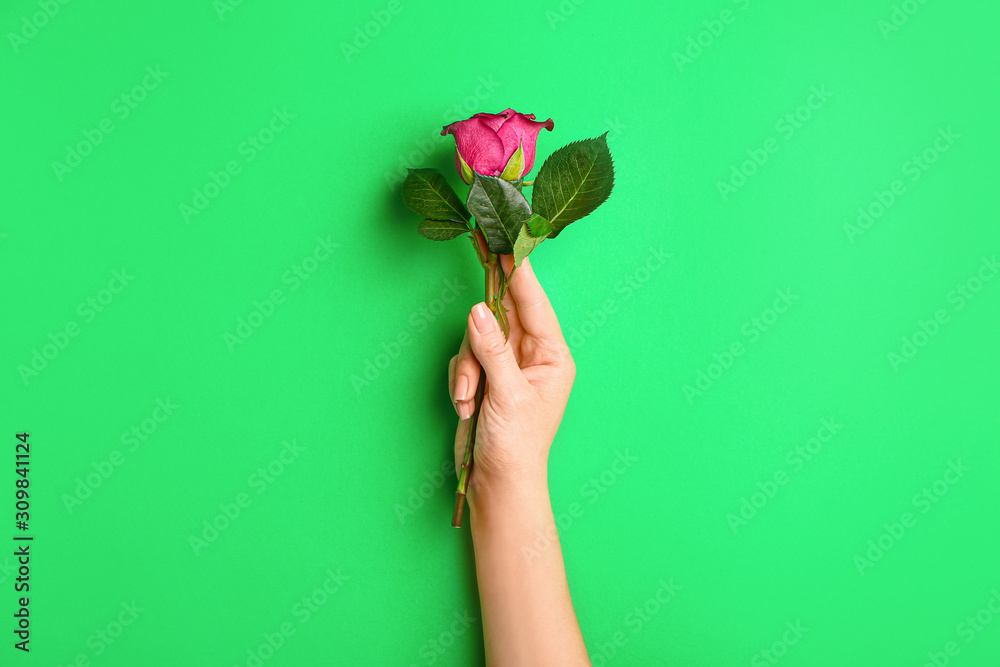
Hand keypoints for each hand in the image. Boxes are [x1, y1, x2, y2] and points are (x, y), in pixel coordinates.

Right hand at [447, 254, 575, 504]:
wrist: (498, 483)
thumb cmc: (517, 445)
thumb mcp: (507, 394)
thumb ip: (492, 349)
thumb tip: (478, 309)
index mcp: (552, 357)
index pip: (535, 304)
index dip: (521, 273)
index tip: (509, 243)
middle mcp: (532, 356)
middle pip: (504, 315)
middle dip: (483, 326)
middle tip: (478, 275)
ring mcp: (507, 366)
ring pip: (477, 338)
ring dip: (469, 369)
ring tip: (471, 401)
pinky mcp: (485, 377)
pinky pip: (466, 359)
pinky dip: (462, 382)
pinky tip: (467, 408)